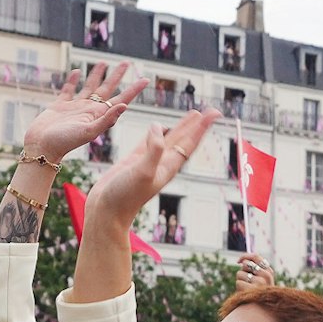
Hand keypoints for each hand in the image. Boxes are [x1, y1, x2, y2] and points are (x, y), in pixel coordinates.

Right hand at [22, 63, 146, 161]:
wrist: (42, 147)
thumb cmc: (65, 142)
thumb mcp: (90, 131)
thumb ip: (107, 119)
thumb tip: (124, 105)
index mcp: (100, 115)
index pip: (121, 99)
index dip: (134, 89)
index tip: (146, 79)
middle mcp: (90, 110)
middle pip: (107, 88)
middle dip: (117, 76)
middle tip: (126, 63)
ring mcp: (75, 107)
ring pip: (89, 86)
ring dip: (96, 75)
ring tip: (103, 62)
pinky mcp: (60, 106)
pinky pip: (68, 90)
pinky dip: (72, 80)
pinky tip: (77, 71)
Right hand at [85, 107, 220, 230]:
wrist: (107, 211)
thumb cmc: (125, 196)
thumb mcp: (143, 171)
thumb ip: (153, 150)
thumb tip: (158, 127)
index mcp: (169, 166)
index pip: (189, 142)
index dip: (201, 127)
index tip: (215, 114)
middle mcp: (162, 163)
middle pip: (184, 138)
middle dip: (197, 124)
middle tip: (211, 110)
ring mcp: (148, 161)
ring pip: (169, 138)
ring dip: (181, 126)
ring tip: (193, 115)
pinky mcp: (134, 161)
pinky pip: (149, 142)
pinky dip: (156, 132)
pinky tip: (159, 127)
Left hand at [236, 253, 275, 289]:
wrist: (261, 309)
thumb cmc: (259, 292)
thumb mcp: (261, 279)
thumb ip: (255, 267)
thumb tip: (241, 260)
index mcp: (269, 271)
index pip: (255, 256)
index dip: (245, 256)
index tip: (238, 261)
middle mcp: (266, 275)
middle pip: (245, 264)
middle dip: (243, 271)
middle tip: (248, 281)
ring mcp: (260, 283)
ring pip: (240, 273)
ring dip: (240, 280)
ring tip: (247, 287)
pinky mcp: (251, 290)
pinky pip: (238, 282)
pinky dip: (239, 288)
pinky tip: (245, 292)